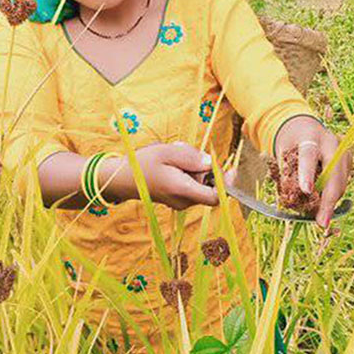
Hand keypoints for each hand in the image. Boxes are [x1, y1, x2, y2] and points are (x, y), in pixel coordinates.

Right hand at [98, 142, 225, 209]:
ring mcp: (180, 201)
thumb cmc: (142, 164)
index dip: (227, 185)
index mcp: (183, 190)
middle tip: (185, 152)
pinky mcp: (176, 198)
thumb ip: (191, 157)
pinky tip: (171, 163)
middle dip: (204, 167)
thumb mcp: (167, 152)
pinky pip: (191, 184)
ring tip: (174, 156)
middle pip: (209, 185)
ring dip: (193, 168)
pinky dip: (187, 172)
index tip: (231, 169)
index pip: (216, 197)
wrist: (122, 179)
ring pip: (200, 183)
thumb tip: (210, 163)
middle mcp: (184, 201)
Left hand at [274, 115, 351, 228]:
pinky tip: (326, 205)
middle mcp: (331, 142)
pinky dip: (334, 196)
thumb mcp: (282, 151)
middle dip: (328, 200)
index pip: (308, 156)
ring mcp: (343, 151)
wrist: (305, 126)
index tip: (306, 191)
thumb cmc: (291, 141)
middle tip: (321, 222)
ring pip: (341, 181)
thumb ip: (286, 172)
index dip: (307, 174)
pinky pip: (343, 183)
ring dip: (332, 202)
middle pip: (333, 173)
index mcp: (309, 136)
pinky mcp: (349, 160)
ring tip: (321, 218)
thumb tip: (291, 200)